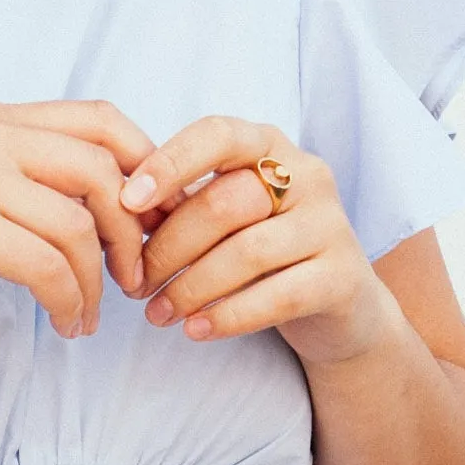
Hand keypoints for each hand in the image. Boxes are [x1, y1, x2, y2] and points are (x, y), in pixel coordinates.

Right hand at [0, 101, 158, 349]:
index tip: (153, 221)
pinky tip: (66, 324)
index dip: (147, 167)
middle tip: (133, 277)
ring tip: (90, 314)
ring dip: (97, 281)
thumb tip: (121, 203)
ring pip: (78, 225)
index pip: (101, 119)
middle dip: (133, 231)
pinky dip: (69, 302)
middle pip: (102, 169)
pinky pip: (48, 266)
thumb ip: (32, 181)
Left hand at [121, 120, 395, 367]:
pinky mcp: (343, 277)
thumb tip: (121, 214)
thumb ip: (183, 205)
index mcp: (271, 146)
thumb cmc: (265, 250)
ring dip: (190, 288)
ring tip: (156, 313)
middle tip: (134, 284)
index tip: (127, 201)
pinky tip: (195, 330)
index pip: (218, 135)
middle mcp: (308, 176)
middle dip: (168, 247)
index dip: (169, 163)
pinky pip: (277, 296)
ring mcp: (331, 225)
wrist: (342, 305)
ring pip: (246, 253)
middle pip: (223, 203)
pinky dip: (227, 316)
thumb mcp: (227, 217)